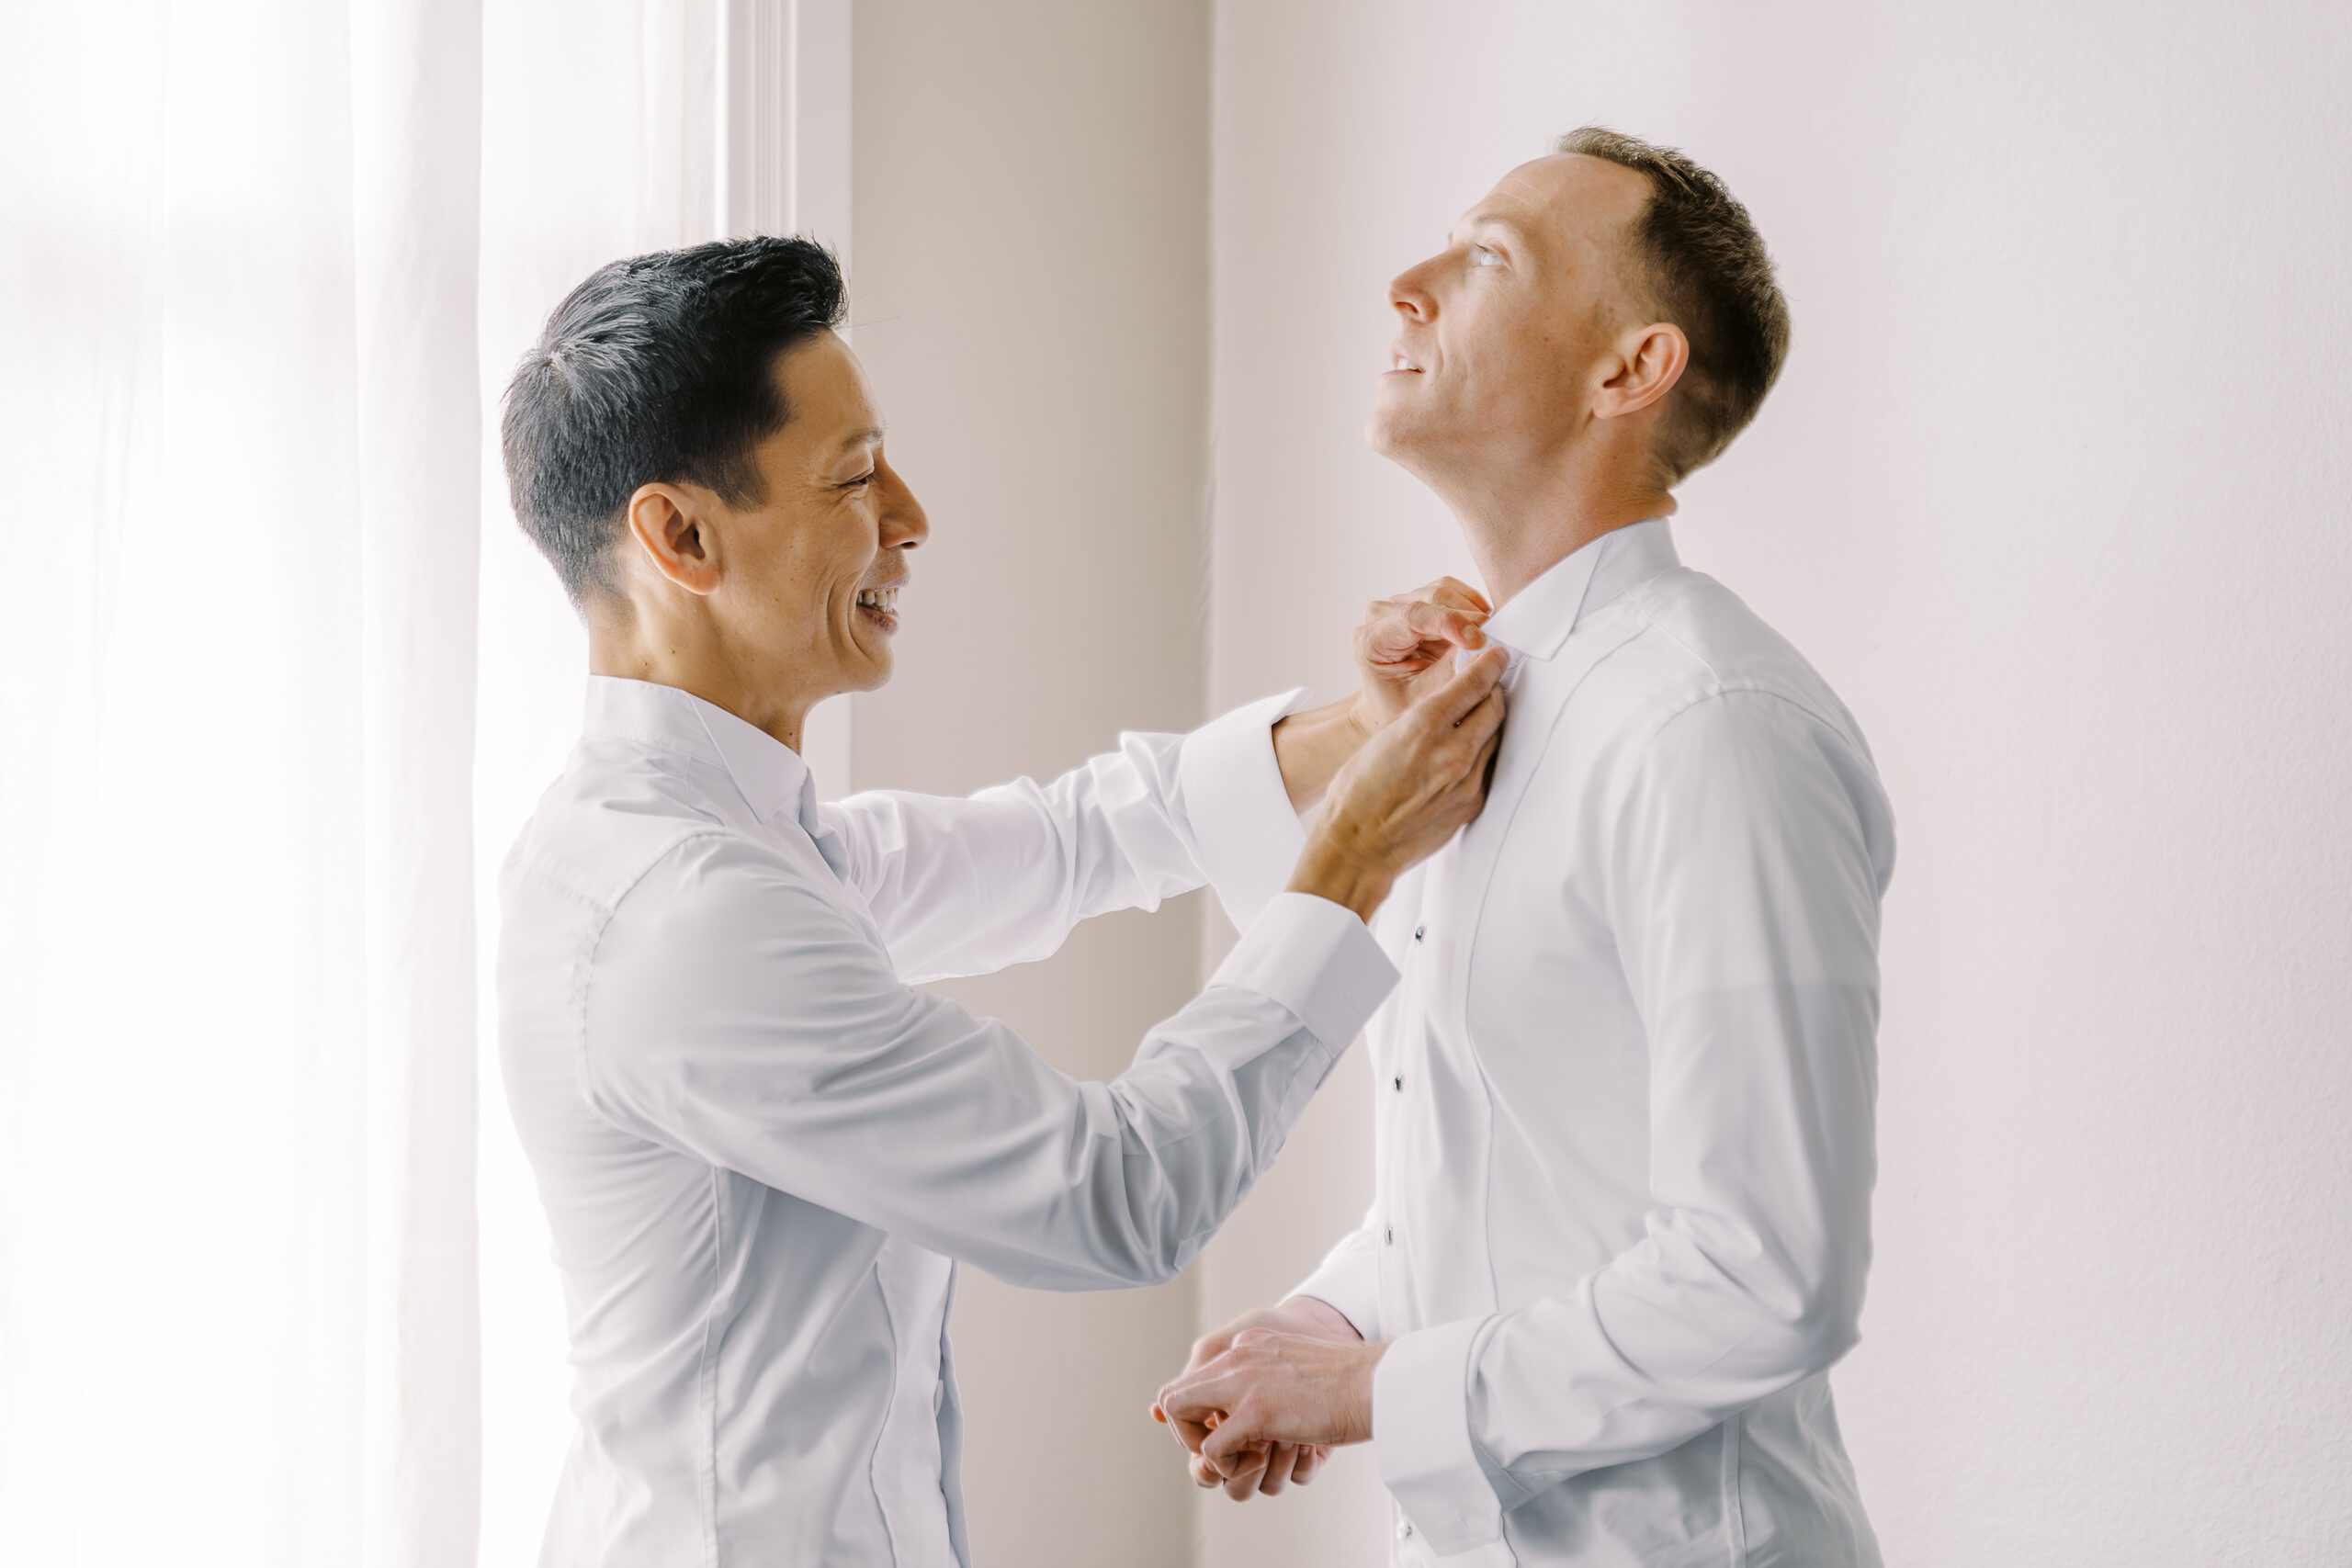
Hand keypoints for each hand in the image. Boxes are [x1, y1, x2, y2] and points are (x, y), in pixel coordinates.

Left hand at [1151, 1297, 1359, 1498]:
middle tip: (1218, 1450)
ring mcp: (1243, 1383)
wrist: (1378, 1381)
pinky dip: (1225, 1463)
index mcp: (1248, 1344)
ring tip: (1236, 1457)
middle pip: (1172, 1394)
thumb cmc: (1349, 1381)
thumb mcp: (1296, 1363)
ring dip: (1199, 1446)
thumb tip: (1260, 1403)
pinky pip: (1210, 1447)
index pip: (1193, 1376)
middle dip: (1186, 1431)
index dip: (1196, 1412)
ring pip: (1177, 1413)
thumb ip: (1270, 1371)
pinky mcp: (1256, 1411)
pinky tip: (1256, 1460)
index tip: (1219, 1432)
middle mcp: (1238, 1357)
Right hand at [1288, 645, 1507, 921]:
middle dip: (1493, 691)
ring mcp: (1467, 780)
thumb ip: (1420, 720)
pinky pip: (1488, 768)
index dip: (1489, 663)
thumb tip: (1446, 706)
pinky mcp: (1472, 804)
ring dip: (1489, 723)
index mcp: (1424, 726)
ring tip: (1477, 718)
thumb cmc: (1356, 794)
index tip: (1496, 655)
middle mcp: (1453, 751)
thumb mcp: (1382, 739)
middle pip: (1495, 706)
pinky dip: (1481, 755)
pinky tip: (1465, 755)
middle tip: (1489, 684)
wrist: (1357, 847)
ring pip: (1495, 737)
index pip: (1474, 682)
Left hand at [1349, 577, 1492, 730]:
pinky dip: (1470, 605)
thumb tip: (1487, 653)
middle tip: (1493, 641)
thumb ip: (1454, 675)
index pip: (1412, 616)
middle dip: (1467, 617)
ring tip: (1487, 636)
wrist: (1388, 707)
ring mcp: (1398, 606)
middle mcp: (1380, 616)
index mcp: (1370, 641)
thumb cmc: (1398, 707)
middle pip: (1431, 599)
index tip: (1478, 639)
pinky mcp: (1418, 604)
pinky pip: (1449, 591)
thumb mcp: (1425, 700)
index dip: (1450, 622)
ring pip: (1443, 591)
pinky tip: (1480, 626)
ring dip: (1471, 610)